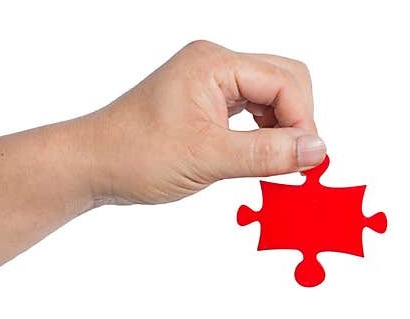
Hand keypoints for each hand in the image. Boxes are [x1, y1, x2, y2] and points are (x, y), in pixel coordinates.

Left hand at [86, 40, 324, 204]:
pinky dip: (268, 135)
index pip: (284, 82)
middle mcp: (217, 65)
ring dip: (284, 130)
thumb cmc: (135, 154)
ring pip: (275, 97)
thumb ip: (267, 153)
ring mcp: (214, 82)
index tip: (305, 162)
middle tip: (296, 162)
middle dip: (299, 121)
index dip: (302, 122)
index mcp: (214, 63)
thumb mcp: (208, 158)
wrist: (93, 165)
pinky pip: (257, 111)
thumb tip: (317, 150)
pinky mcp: (212, 103)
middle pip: (287, 81)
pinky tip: (262, 158)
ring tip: (278, 165)